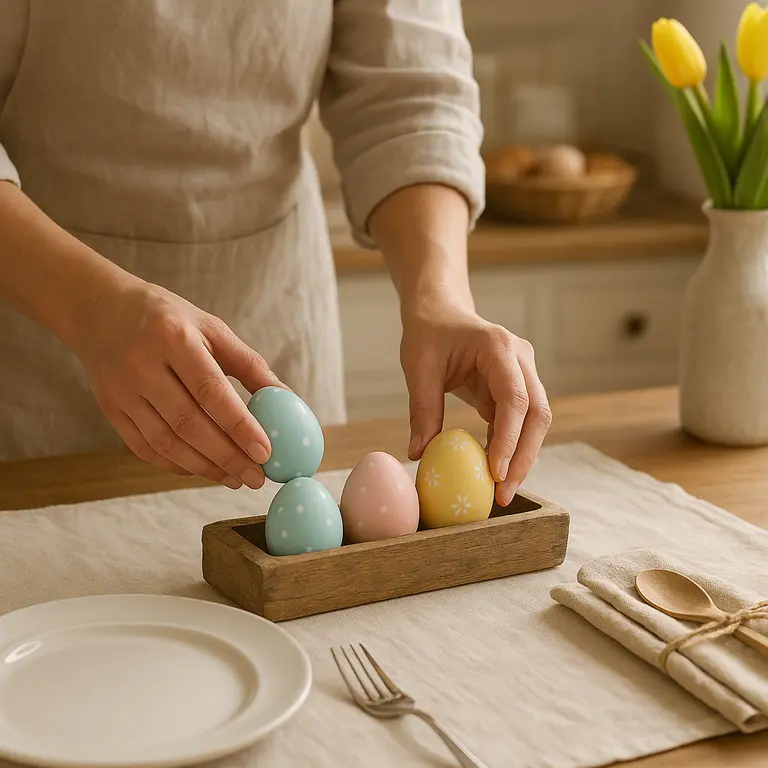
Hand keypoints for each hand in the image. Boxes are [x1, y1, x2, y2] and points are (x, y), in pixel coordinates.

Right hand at [71, 277, 281, 488]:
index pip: (210, 390)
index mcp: (174, 338)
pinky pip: (145, 448)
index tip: (266, 452)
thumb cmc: (169, 319)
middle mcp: (142, 365)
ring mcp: (121, 390)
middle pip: (188, 423)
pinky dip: (176, 465)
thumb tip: (287, 399)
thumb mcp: (211, 327)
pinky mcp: (110, 409)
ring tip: (236, 479)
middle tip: (257, 478)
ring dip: (204, 468)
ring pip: (165, 442)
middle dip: (227, 457)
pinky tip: (203, 470)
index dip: (239, 425)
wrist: (101, 310)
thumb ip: (249, 364)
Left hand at [401, 297, 551, 506]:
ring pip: (536, 421)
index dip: (509, 437)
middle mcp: (520, 359)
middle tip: (504, 493)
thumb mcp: (419, 367)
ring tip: (501, 491)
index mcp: (498, 347)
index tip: (496, 472)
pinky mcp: (517, 388)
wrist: (440, 313)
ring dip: (522, 456)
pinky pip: (520, 422)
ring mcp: (524, 372)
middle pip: (538, 413)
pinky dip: (510, 447)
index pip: (515, 398)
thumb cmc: (428, 334)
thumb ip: (422, 409)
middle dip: (525, 456)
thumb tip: (418, 454)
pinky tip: (494, 471)